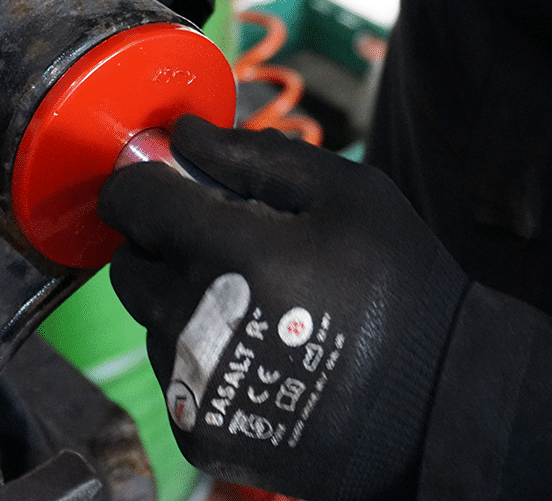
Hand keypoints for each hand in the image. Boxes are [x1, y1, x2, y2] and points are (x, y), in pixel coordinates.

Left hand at [98, 115, 468, 499]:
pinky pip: (168, 371)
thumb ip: (255, 155)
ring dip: (180, 299)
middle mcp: (191, 321)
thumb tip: (183, 133)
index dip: (145, 183)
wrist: (434, 405)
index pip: (129, 200)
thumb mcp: (346, 194)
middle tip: (223, 247)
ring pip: (147, 318)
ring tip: (250, 304)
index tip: (171, 185)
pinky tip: (252, 350)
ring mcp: (189, 383)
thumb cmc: (396, 285)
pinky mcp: (196, 430)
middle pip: (129, 261)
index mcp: (227, 251)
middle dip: (163, 243)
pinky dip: (195, 352)